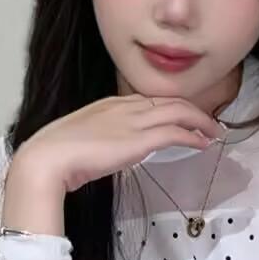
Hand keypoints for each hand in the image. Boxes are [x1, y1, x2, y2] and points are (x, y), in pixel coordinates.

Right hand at [15, 93, 225, 194]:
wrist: (45, 159)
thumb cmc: (53, 156)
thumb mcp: (78, 141)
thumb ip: (95, 141)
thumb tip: (102, 152)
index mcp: (107, 105)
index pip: (147, 100)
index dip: (169, 108)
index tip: (181, 118)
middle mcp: (123, 107)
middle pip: (168, 101)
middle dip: (191, 110)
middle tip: (207, 123)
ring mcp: (132, 122)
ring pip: (177, 111)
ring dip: (200, 121)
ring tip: (213, 131)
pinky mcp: (139, 140)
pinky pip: (175, 132)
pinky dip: (193, 136)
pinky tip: (203, 143)